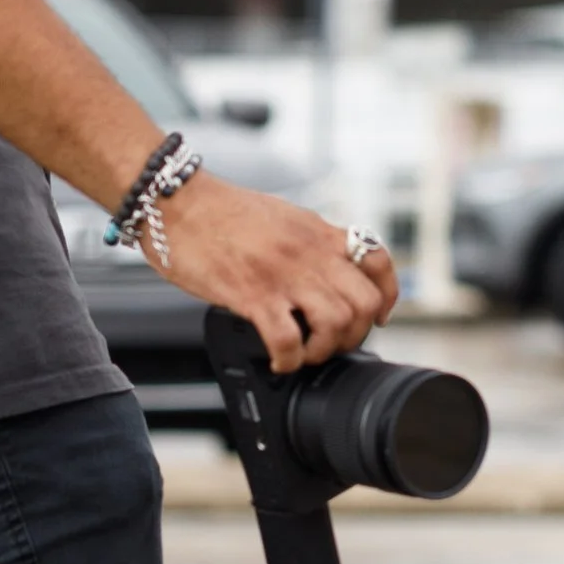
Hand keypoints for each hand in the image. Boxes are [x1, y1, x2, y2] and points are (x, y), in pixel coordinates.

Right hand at [155, 173, 398, 371]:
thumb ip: (308, 242)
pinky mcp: (253, 294)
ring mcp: (284, 273)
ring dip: (323, 350)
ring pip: (336, 323)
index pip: (377, 260)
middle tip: (332, 344)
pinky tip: (278, 361)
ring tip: (304, 354)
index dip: (387, 296)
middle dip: (356, 335)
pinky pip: (288, 340)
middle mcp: (309, 251)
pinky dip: (289, 361)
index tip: (379, 317)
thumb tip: (323, 269)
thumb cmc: (219, 211)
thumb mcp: (281, 216)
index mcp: (318, 231)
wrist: (175, 202)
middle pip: (365, 303)